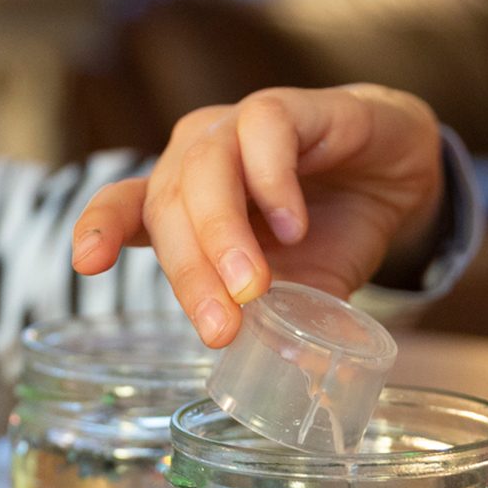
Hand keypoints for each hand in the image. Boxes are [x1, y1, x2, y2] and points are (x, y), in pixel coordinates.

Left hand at [71, 84, 443, 347]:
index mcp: (182, 199)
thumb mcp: (301, 286)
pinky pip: (263, 131)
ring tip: (253, 285)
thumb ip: (279, 322)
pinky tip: (291, 225)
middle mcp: (197, 156)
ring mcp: (238, 126)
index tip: (87, 264)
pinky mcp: (289, 107)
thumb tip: (277, 381)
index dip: (100, 229)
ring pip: (204, 167)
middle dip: (190, 271)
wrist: (399, 173)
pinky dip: (272, 182)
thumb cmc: (331, 227)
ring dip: (222, 231)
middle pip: (167, 204)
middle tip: (223, 327)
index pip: (124, 208)